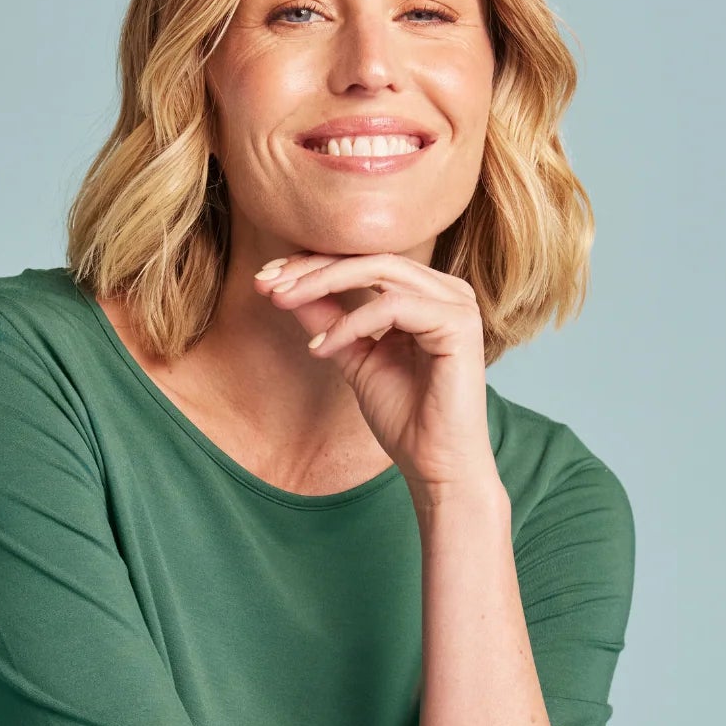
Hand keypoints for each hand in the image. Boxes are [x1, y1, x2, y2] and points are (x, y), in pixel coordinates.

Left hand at [253, 252, 499, 506]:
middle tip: (267, 283)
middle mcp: (446, 290)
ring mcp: (457, 304)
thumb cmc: (405, 419)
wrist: (437, 467)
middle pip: (370, 258)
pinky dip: (352, 323)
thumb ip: (328, 322)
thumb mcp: (354, 359)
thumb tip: (286, 289)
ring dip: (324, 284)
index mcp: (426, 294)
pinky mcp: (459, 324)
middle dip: (312, 268)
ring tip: (283, 302)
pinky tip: (323, 348)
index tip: (266, 278)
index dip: (313, 265)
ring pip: (381, 271)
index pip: (364, 261)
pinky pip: (394, 307)